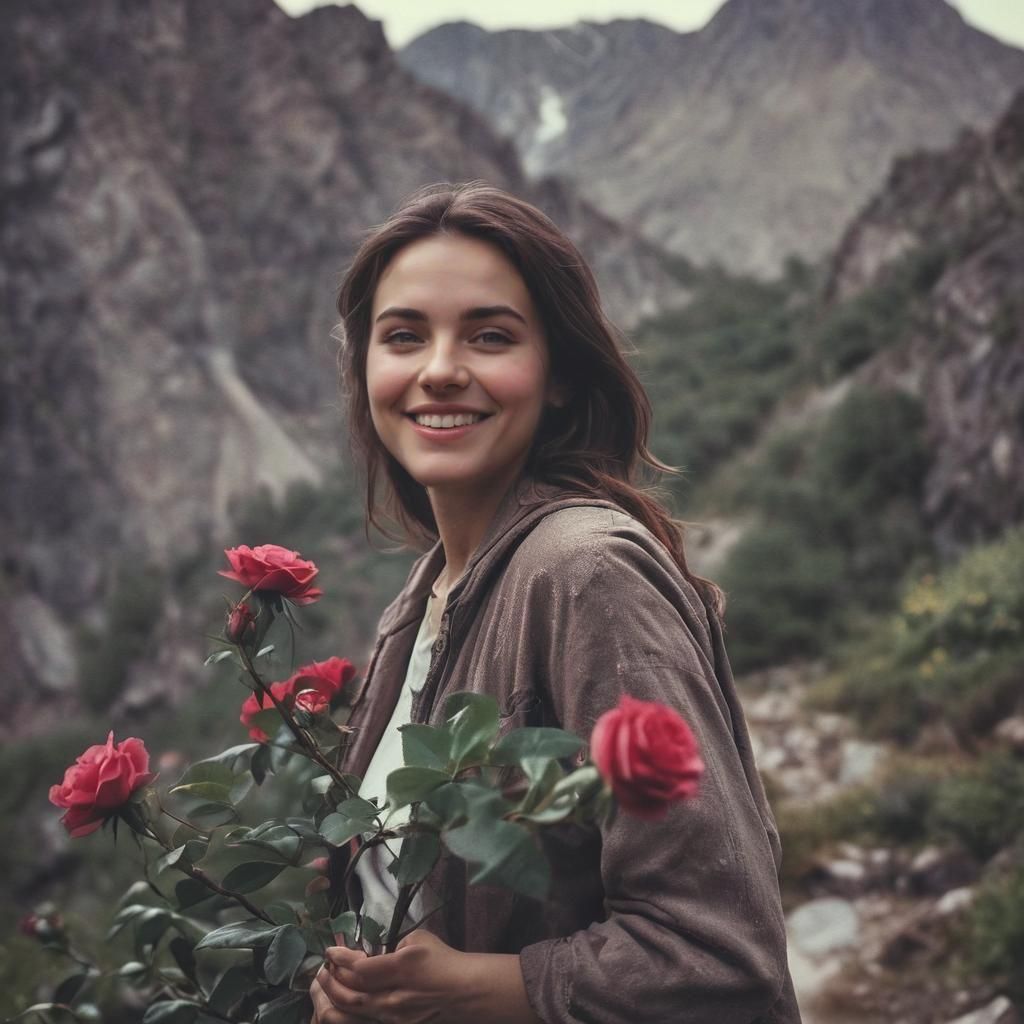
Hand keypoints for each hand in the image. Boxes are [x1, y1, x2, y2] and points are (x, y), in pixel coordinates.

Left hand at [313, 931, 541, 1023]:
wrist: (463, 991)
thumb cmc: (443, 959)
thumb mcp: (418, 939)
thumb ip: (393, 944)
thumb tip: (375, 951)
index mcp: (401, 968)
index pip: (360, 968)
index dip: (340, 960)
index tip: (329, 950)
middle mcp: (394, 996)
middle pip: (352, 993)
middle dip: (331, 981)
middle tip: (322, 968)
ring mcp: (394, 1015)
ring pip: (354, 1011)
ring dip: (335, 997)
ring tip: (325, 984)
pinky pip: (365, 1017)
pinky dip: (349, 1008)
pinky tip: (344, 997)